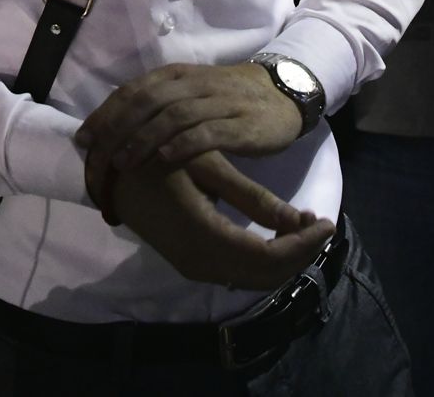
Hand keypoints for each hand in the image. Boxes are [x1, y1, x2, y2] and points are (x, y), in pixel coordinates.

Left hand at [77, 63, 305, 219]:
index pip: (132, 91)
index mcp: (176, 74)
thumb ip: (157, 105)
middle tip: (96, 158)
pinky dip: (184, 144)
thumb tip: (112, 129)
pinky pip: (209, 132)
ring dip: (144, 139)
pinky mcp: (241, 124)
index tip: (83, 140)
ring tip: (123, 163)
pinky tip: (166, 158)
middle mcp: (193, 83)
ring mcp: (219, 102)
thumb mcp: (189, 94)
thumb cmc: (227, 99)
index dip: (105, 114)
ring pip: (173, 116)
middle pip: (146, 103)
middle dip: (117, 131)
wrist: (282, 93)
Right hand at [111, 152, 333, 289]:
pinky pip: (238, 271)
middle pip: (266, 275)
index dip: (303, 244)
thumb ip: (254, 197)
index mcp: (206, 239)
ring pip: (253, 277)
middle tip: (321, 223)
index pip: (270, 257)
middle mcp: (201, 263)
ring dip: (283, 256)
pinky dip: (264, 258)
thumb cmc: (155, 157)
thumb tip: (301, 220)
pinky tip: (275, 232)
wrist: (107, 173)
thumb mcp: (207, 166)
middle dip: (300, 253)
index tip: (327, 220)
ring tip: (303, 225)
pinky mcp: (191, 262)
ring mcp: (194, 267)